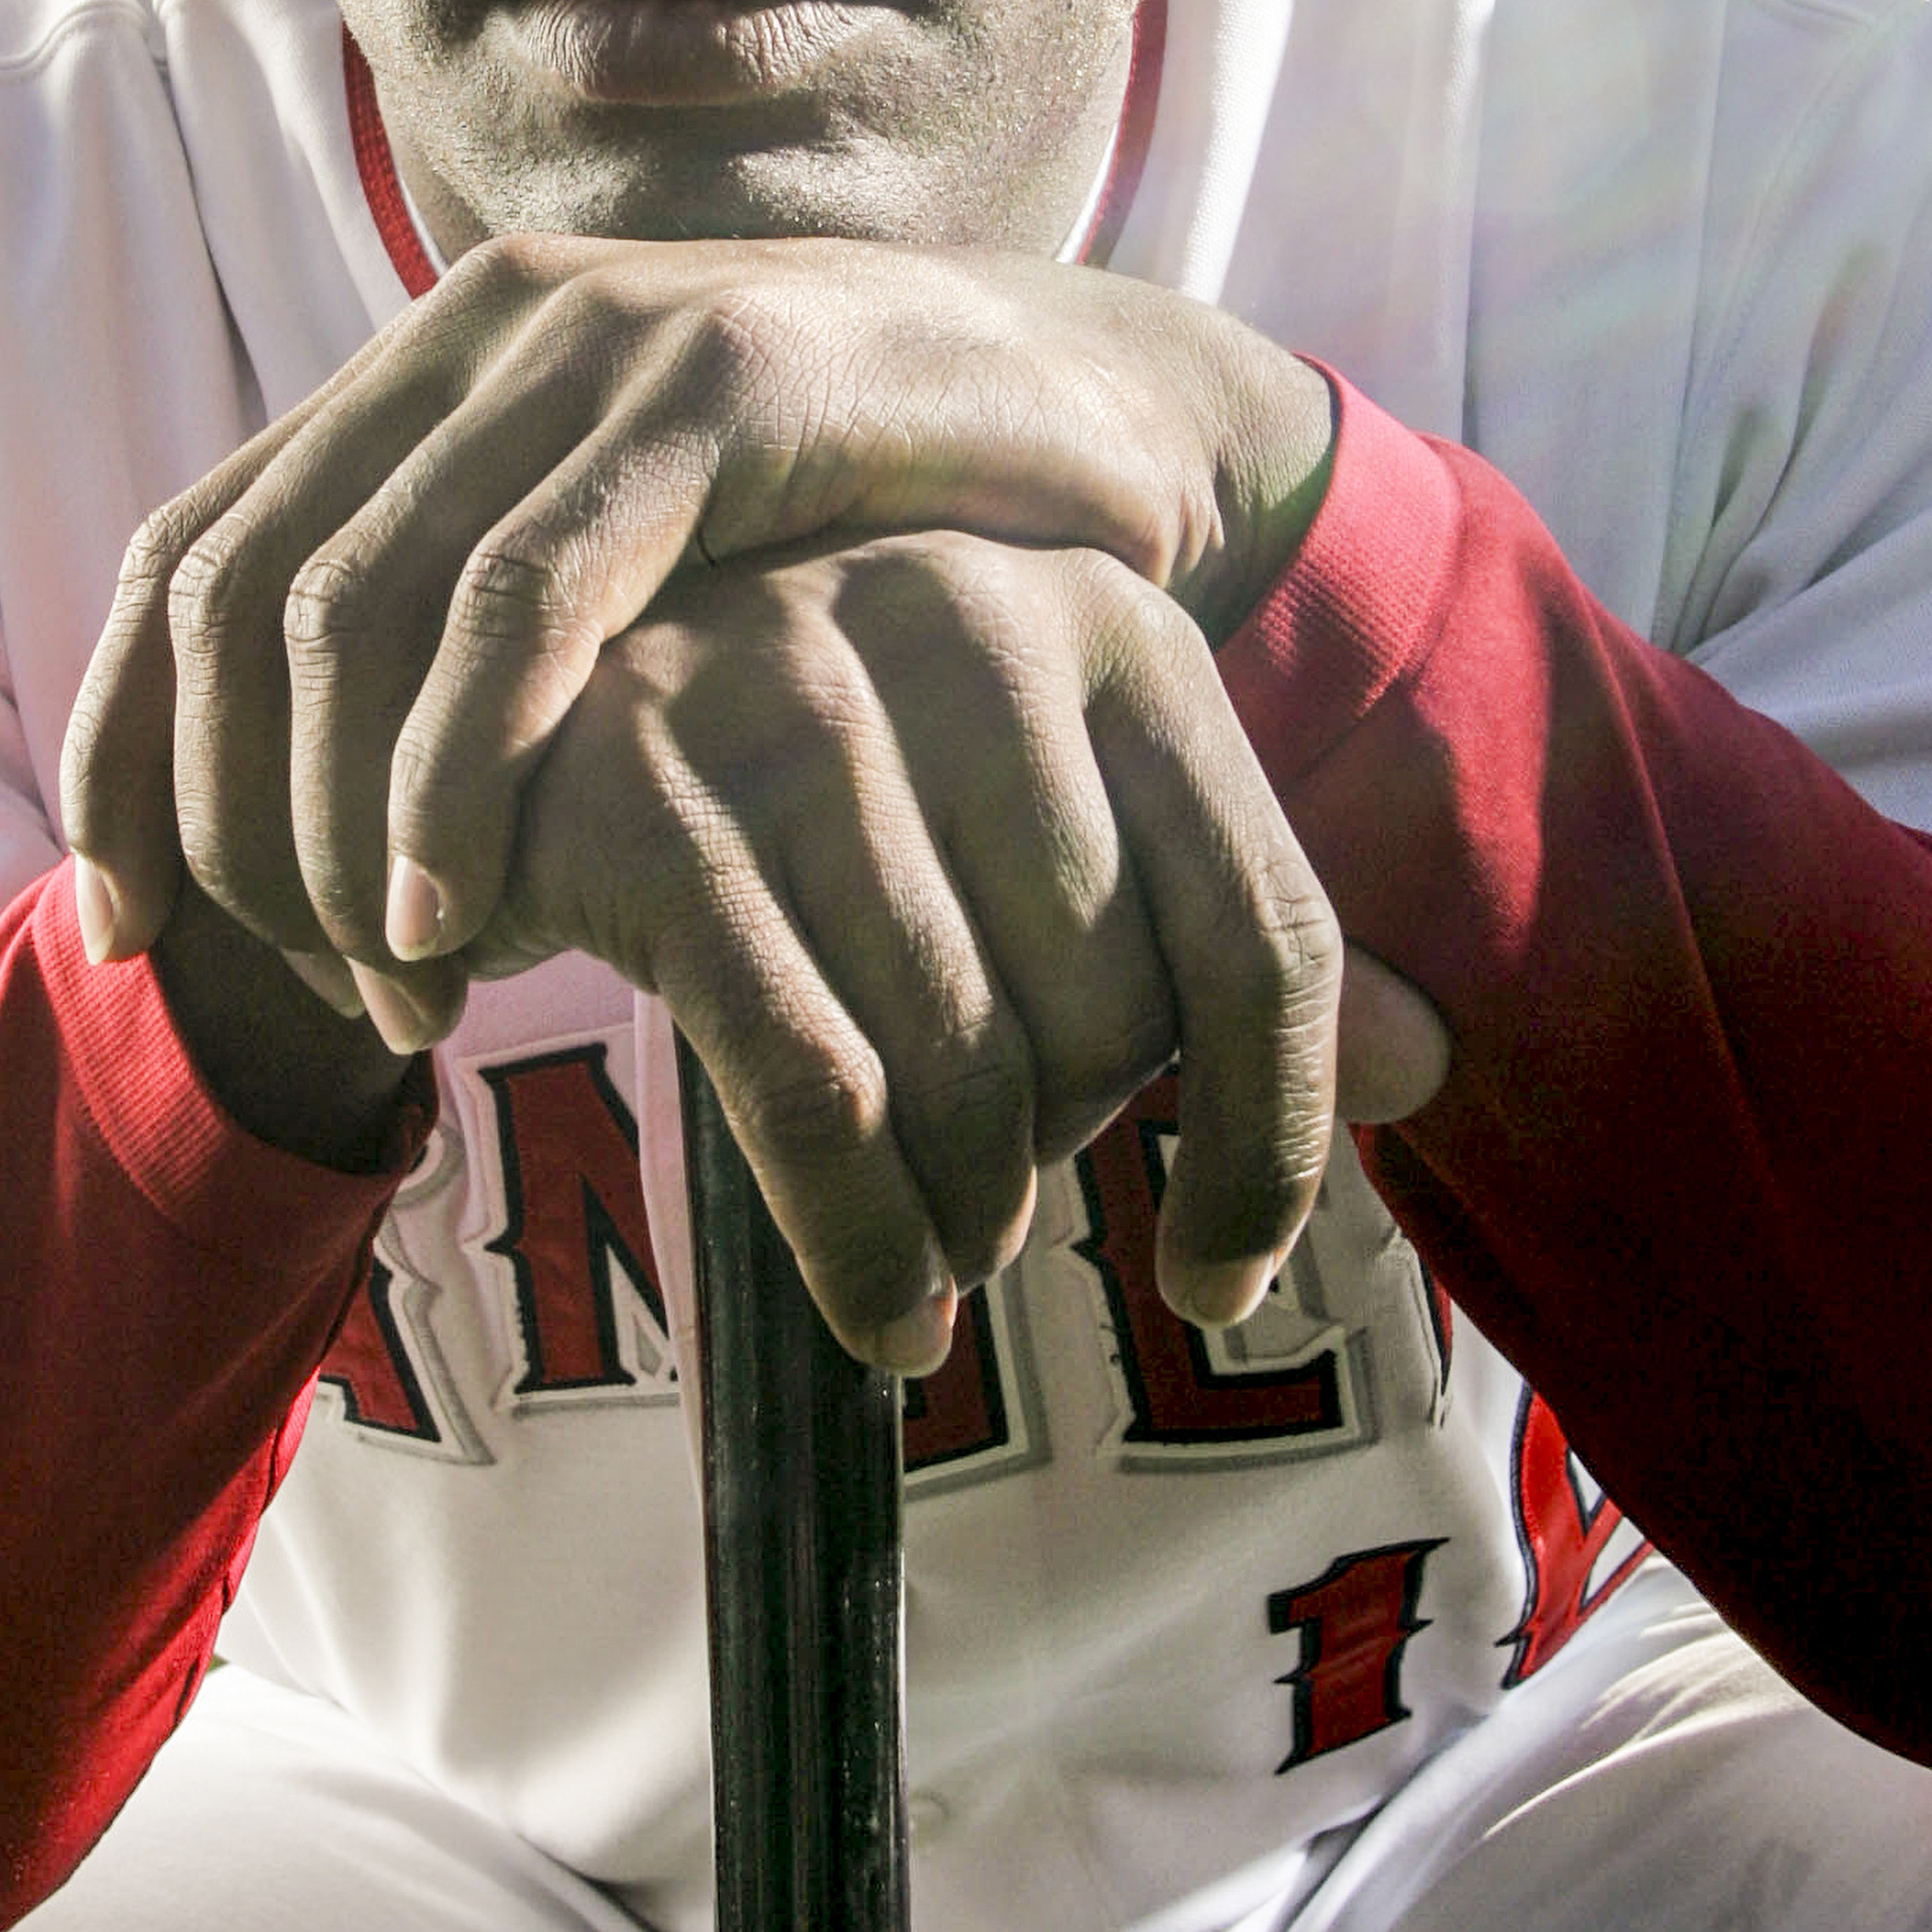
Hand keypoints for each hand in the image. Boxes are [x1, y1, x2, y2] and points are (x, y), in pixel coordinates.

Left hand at [63, 234, 1334, 1011]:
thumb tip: (302, 801)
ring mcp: (592, 342)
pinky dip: (455, 767)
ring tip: (398, 989)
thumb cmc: (861, 522)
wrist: (1108, 409)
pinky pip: (521, 599)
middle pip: (233, 596)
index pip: (184, 553)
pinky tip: (456, 906)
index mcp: (429, 364)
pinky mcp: (713, 391)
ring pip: (348, 606)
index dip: (122, 750)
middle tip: (308, 995)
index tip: (121, 931)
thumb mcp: (633, 564)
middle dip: (228, 823)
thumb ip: (483, 624)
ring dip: (334, 829)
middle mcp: (479, 326)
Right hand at [451, 527, 1434, 1361]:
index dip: (1273, 1144)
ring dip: (961, 1226)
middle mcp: (974, 618)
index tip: (1225, 1282)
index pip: (1265, 933)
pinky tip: (881, 1313)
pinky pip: (807, 1092)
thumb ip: (1219, 923)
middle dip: (1065, 1164)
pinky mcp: (645, 789)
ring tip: (933, 1268)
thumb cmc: (817, 782)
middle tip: (996, 1211)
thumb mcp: (1042, 810)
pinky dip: (861, 1244)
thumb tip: (1427, 1063)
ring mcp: (795, 687)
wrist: (504, 693)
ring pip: (963, 1069)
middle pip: (1113, 1021)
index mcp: (1115, 622)